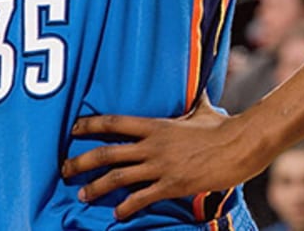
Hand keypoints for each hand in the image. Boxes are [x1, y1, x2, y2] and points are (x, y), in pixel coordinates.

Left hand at [62, 94, 264, 220]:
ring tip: (82, 195)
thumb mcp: (205, 110)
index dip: (90, 125)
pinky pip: (140, 199)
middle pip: (107, 153)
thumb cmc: (223, 127)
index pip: (115, 122)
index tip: (73, 128)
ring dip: (95, 188)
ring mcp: (160, 166)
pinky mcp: (171, 185)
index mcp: (158, 125)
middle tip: (64, 169)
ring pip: (117, 178)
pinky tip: (117, 214)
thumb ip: (196, 103)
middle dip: (81, 161)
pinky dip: (125, 208)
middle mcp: (153, 145)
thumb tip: (201, 89)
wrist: (239, 145)